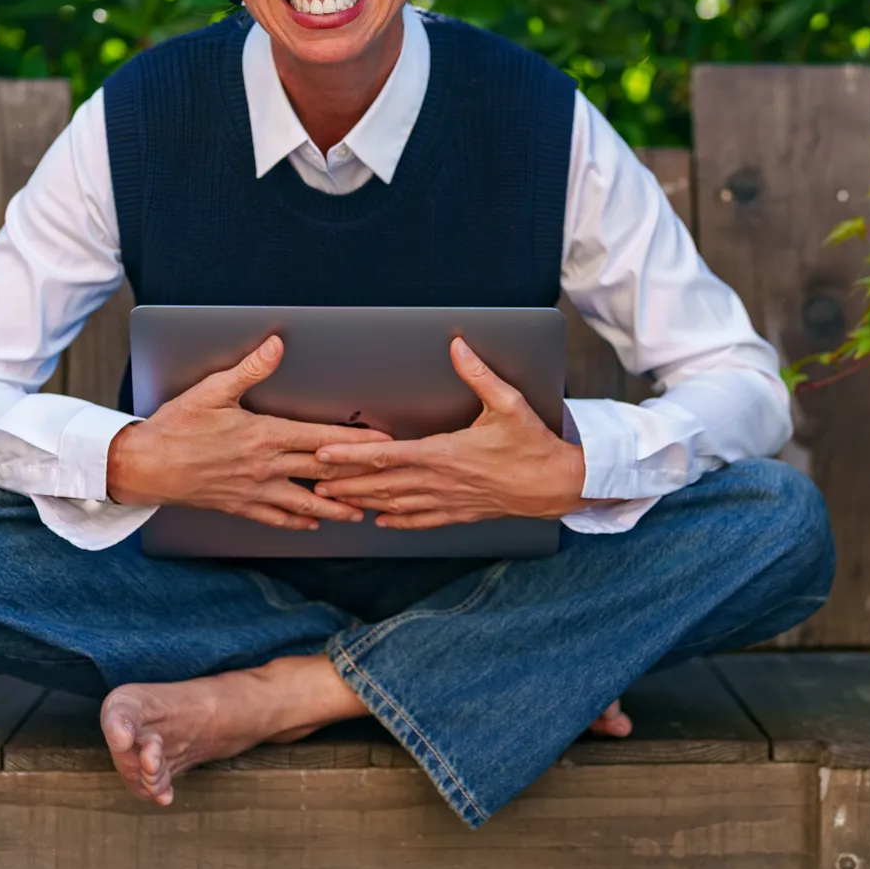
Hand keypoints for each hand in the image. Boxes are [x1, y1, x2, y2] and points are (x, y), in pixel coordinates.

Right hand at [106, 335, 390, 529]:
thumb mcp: (212, 390)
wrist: (145, 466)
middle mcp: (266, 466)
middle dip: (357, 476)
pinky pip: (277, 518)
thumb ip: (249, 370)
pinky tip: (313, 524)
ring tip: (360, 511)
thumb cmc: (177, 427)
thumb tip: (275, 345)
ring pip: (306, 503)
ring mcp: (255, 490)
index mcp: (265, 435)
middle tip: (386, 481)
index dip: (356, 441)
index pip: (321, 438)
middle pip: (322, 472)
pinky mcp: (240, 505)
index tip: (383, 443)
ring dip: (335, 507)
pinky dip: (299, 522)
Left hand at [312, 337, 586, 528]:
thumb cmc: (532, 445)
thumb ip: (479, 375)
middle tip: (314, 483)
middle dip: (346, 483)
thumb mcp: (508, 404)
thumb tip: (459, 347)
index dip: (352, 454)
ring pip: (395, 504)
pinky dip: (398, 521)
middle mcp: (441, 480)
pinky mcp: (460, 513)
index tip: (325, 453)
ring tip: (335, 503)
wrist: (556, 485)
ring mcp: (448, 500)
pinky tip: (382, 521)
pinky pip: (421, 521)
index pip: (388, 454)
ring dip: (363, 503)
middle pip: (382, 484)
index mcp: (445, 452)